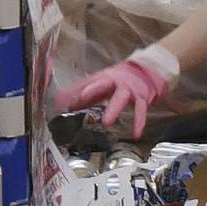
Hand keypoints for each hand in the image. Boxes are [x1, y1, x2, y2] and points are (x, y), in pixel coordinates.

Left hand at [56, 50, 174, 136]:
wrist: (147, 70)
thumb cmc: (119, 80)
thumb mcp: (100, 84)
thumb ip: (83, 94)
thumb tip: (62, 103)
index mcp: (102, 78)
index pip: (85, 83)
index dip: (72, 90)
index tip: (59, 99)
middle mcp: (114, 82)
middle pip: (102, 85)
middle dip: (92, 91)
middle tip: (80, 99)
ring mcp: (129, 89)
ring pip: (120, 99)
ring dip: (113, 110)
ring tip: (107, 123)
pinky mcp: (142, 97)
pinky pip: (141, 111)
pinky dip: (139, 123)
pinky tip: (136, 135)